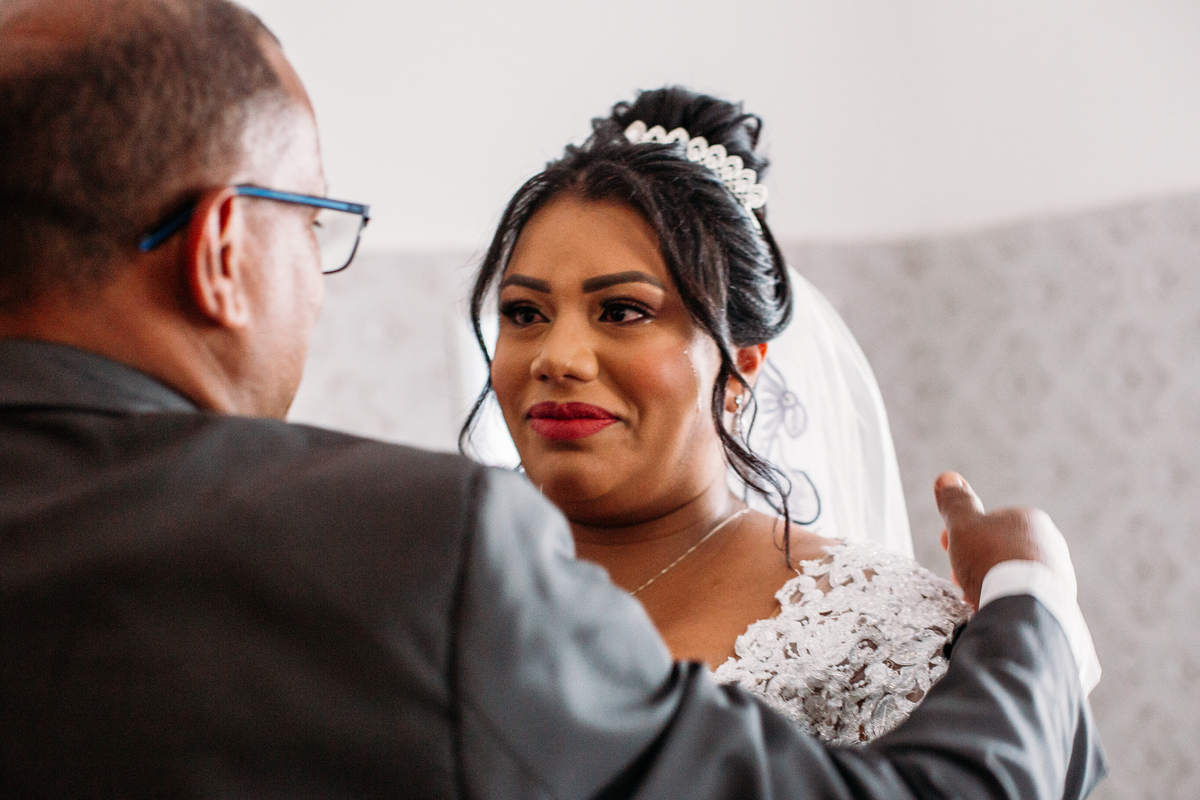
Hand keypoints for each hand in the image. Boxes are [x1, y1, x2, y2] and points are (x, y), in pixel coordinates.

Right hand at [935, 472, 1077, 608]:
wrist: (1023, 607)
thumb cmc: (991, 561)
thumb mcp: (963, 525)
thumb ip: (955, 502)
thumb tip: (947, 478)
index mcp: (1030, 519)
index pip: (988, 523)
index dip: (963, 535)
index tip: (947, 548)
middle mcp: (1051, 543)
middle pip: (1000, 550)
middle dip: (977, 562)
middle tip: (960, 578)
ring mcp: (1059, 575)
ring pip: (1013, 575)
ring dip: (992, 582)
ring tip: (977, 596)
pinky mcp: (1060, 601)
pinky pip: (1026, 596)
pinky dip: (1009, 599)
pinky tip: (996, 606)